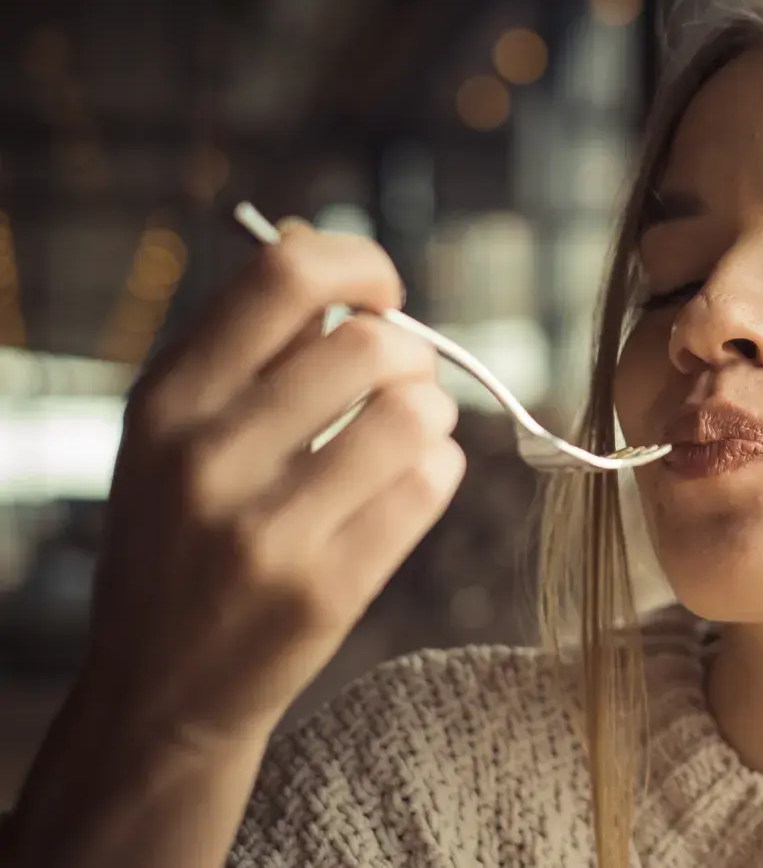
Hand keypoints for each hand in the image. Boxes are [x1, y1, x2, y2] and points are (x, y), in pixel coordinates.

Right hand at [82, 220, 465, 749]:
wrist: (158, 693)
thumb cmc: (183, 539)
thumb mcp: (175, 434)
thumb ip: (245, 343)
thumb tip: (313, 235)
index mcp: (167, 399)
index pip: (285, 275)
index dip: (361, 264)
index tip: (381, 295)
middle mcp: (206, 457)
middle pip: (371, 344)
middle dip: (410, 354)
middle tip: (400, 383)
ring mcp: (264, 530)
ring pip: (415, 414)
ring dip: (432, 415)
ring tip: (407, 435)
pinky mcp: (323, 590)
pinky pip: (430, 486)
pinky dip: (439, 472)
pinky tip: (409, 484)